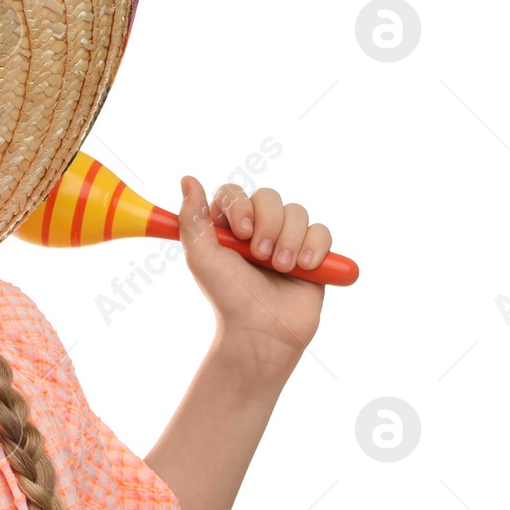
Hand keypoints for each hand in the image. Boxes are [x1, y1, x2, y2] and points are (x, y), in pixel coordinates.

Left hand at [176, 175, 331, 365]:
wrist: (263, 331)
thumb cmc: (228, 296)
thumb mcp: (201, 257)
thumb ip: (192, 218)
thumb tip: (188, 179)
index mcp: (227, 226)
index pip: (234, 192)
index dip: (241, 207)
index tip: (241, 233)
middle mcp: (256, 228)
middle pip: (269, 197)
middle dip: (268, 225)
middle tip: (261, 256)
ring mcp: (285, 239)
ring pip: (297, 212)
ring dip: (290, 240)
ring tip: (282, 267)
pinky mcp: (312, 253)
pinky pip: (321, 231)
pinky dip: (315, 246)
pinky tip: (304, 268)